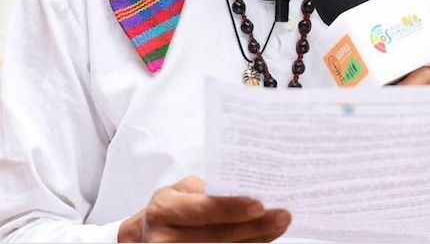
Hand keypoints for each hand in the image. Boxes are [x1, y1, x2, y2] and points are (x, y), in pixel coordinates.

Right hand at [118, 176, 291, 241]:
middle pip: (216, 236)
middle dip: (253, 227)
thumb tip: (247, 193)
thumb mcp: (182, 192)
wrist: (147, 234)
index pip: (201, 210)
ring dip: (254, 240)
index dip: (230, 208)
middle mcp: (164, 238)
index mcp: (163, 209)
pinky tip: (261, 240)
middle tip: (282, 217)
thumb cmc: (173, 206)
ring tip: (278, 227)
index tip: (260, 206)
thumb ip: (208, 192)